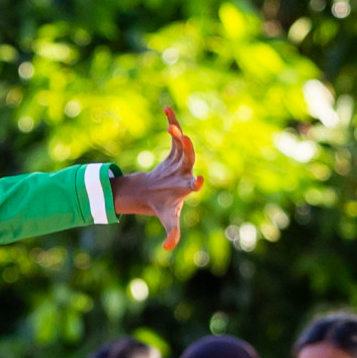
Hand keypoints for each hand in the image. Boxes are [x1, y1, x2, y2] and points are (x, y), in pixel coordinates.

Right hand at [110, 106, 204, 249]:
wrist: (158, 193)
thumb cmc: (166, 205)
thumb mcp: (168, 218)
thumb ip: (172, 232)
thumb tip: (168, 249)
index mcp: (187, 186)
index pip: (193, 184)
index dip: (196, 182)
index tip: (198, 181)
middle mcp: (187, 169)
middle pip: (189, 158)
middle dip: (187, 150)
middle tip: (186, 140)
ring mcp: (182, 158)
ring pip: (181, 144)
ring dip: (177, 134)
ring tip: (171, 127)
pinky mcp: (174, 149)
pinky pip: (174, 133)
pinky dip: (171, 122)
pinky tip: (166, 109)